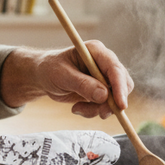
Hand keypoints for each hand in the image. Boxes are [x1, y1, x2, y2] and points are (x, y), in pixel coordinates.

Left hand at [0, 42, 134, 118]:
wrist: (43, 76)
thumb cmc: (49, 69)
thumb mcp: (62, 76)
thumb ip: (82, 84)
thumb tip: (104, 95)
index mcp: (96, 51)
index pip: (115, 69)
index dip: (120, 87)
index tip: (120, 106)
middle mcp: (104, 63)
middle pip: (122, 84)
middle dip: (112, 102)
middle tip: (99, 113)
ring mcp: (104, 77)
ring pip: (115, 98)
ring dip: (99, 109)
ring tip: (77, 109)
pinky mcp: (101, 89)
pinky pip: (106, 105)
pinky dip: (94, 111)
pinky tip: (77, 108)